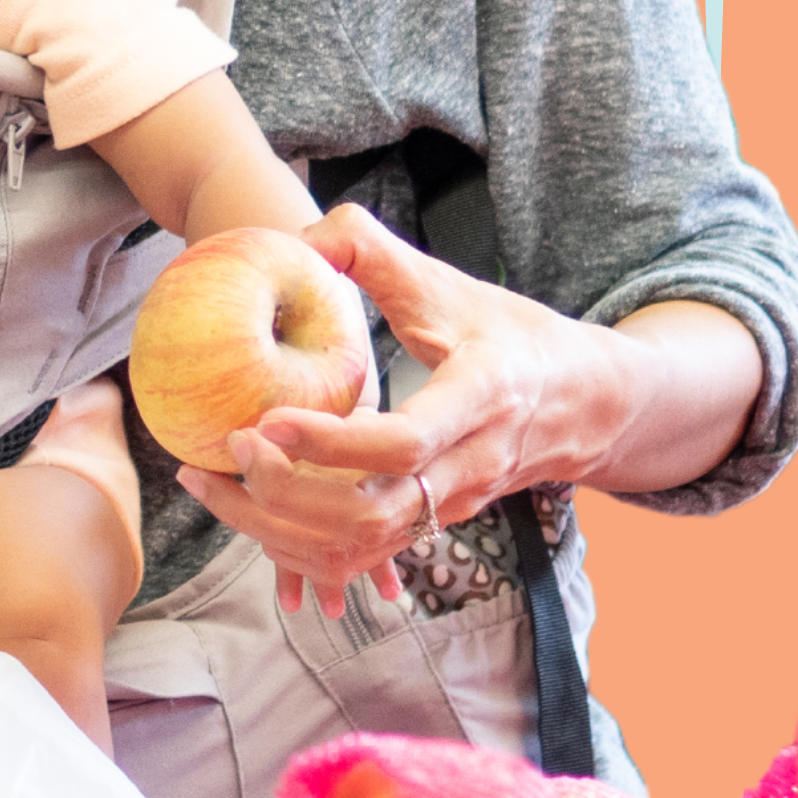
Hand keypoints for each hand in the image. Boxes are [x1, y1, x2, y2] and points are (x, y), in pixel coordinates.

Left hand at [170, 203, 651, 617]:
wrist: (583, 401)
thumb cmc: (510, 333)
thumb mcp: (450, 284)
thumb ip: (372, 251)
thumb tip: (299, 240)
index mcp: (483, 397)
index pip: (406, 442)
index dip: (331, 442)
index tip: (266, 420)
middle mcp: (471, 465)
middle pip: (373, 513)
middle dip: (288, 494)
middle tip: (230, 450)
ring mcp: (452, 506)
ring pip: (360, 547)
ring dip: (277, 529)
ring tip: (215, 484)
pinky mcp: (430, 527)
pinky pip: (360, 557)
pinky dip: (298, 545)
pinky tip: (252, 509)